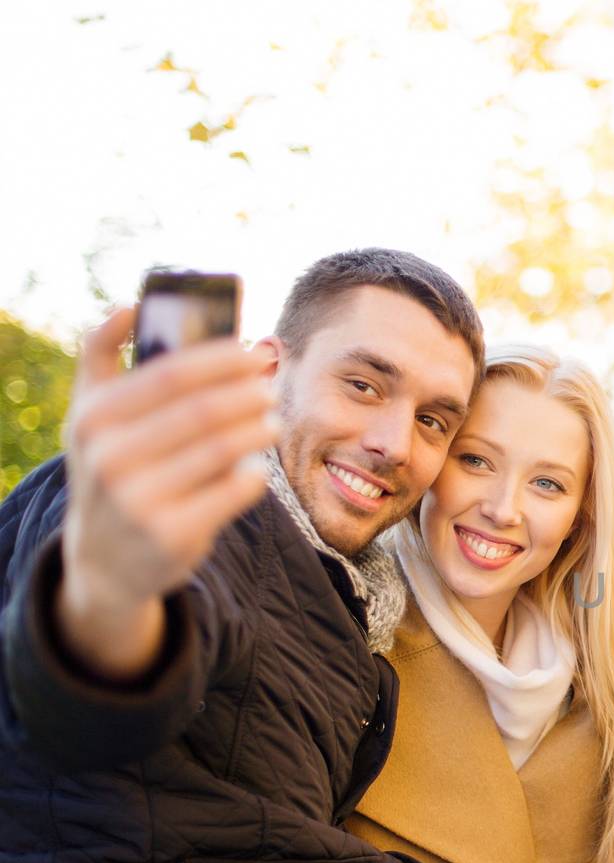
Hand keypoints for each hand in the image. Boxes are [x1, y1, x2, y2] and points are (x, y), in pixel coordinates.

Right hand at [57, 309, 276, 679]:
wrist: (103, 558)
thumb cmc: (112, 466)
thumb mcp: (91, 414)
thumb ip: (102, 357)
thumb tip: (133, 303)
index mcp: (93, 417)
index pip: (171, 373)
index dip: (222, 357)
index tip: (254, 350)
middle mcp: (109, 458)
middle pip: (204, 410)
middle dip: (249, 391)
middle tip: (271, 385)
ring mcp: (139, 500)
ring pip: (225, 449)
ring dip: (259, 429)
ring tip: (272, 420)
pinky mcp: (171, 535)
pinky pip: (234, 491)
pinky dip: (254, 474)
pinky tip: (256, 467)